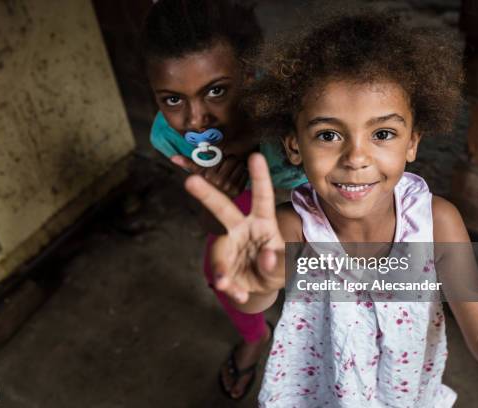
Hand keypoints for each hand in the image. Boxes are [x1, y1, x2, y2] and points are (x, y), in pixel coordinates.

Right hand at [171, 155, 247, 198]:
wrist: (217, 213)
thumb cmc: (207, 189)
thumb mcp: (199, 176)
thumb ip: (188, 164)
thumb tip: (173, 157)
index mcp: (208, 176)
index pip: (222, 156)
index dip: (222, 156)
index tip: (220, 158)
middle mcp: (218, 182)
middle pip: (232, 159)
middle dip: (231, 160)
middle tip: (228, 164)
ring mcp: (230, 187)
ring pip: (239, 165)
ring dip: (238, 166)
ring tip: (231, 172)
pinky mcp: (239, 191)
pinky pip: (244, 174)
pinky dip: (242, 174)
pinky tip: (237, 178)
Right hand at [185, 153, 285, 303]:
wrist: (260, 287)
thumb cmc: (277, 268)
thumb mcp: (288, 267)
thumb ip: (282, 262)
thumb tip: (266, 257)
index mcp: (263, 222)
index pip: (262, 197)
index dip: (259, 177)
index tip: (255, 156)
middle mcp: (242, 229)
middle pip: (223, 209)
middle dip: (206, 194)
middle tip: (189, 180)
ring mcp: (228, 246)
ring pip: (218, 250)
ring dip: (221, 268)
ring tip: (226, 284)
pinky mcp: (221, 266)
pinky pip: (221, 276)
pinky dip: (230, 287)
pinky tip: (239, 294)